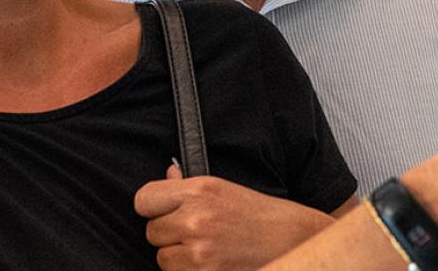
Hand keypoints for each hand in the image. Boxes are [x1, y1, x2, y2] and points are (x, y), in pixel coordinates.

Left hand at [134, 165, 334, 269]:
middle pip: (152, 232)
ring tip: (207, 250)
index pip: (143, 199)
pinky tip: (212, 264)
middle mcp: (196, 218)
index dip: (153, 208)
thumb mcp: (225, 189)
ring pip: (162, 259)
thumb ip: (188, 186)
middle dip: (169, 235)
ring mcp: (200, 250)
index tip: (165, 212)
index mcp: (200, 190)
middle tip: (197, 234)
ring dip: (178, 259)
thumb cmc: (262, 215)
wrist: (294, 241)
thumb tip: (166, 175)